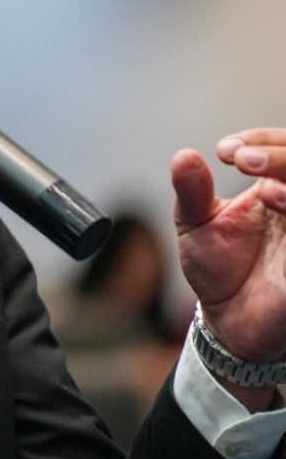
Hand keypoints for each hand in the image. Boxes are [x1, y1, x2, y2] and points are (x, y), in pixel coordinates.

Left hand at [172, 128, 285, 363]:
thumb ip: (191, 190)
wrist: (227, 318)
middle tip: (245, 160)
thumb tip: (183, 156)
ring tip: (265, 187)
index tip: (225, 151)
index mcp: (276, 187)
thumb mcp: (195, 223)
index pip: (284, 147)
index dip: (262, 141)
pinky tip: (281, 208)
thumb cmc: (218, 265)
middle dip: (281, 156)